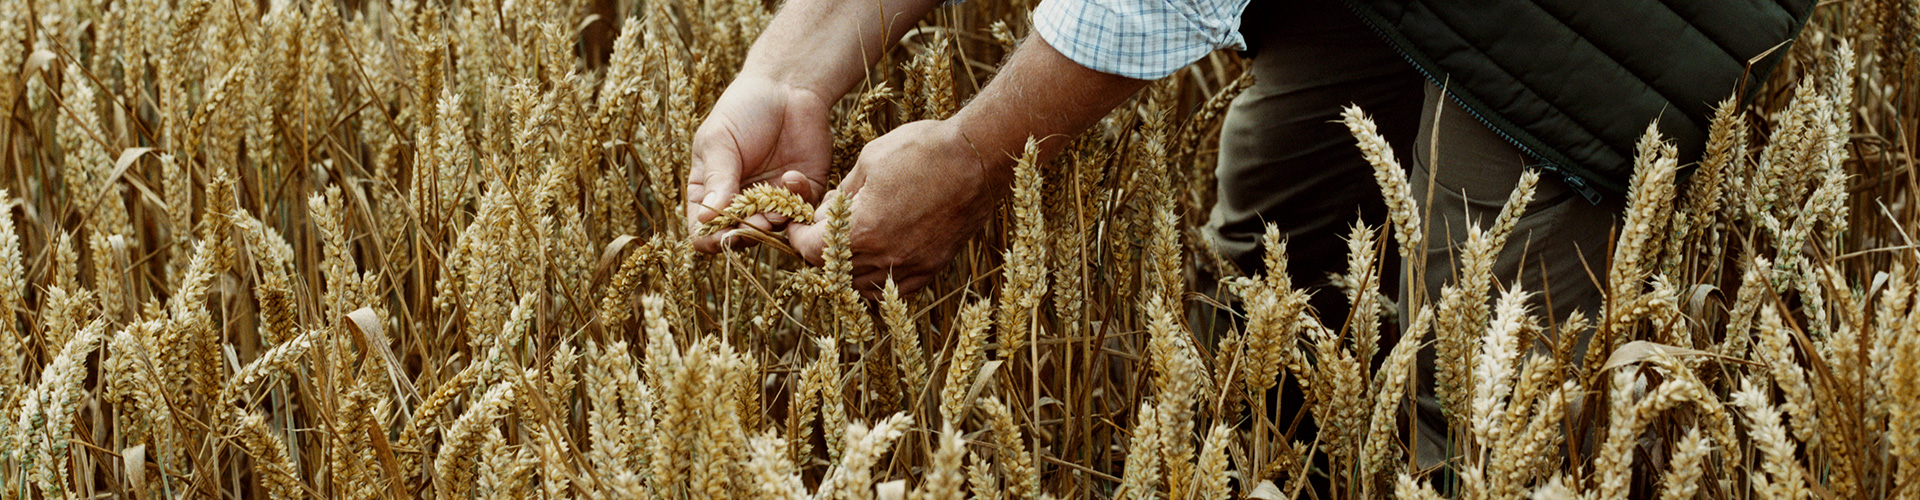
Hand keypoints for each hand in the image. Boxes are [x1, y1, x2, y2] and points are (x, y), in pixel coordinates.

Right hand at [686, 74, 834, 252]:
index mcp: (710, 192)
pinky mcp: (804, 193)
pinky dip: (798, 200)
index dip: (712, 238)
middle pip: (738, 238)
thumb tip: (708, 219)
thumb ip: (718, 179)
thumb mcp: (720, 141)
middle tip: (757, 218)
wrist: (787, 87)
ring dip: (774, 220)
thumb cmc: (743, 109)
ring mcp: (772, 201)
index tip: (725, 229)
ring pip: (772, 232)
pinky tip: (793, 175)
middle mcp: (740, 203)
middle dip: (748, 232)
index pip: (703, 232)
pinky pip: (802, 214)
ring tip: (775, 201)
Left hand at [788, 120, 1012, 292]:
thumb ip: (840, 195)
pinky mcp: (931, 267)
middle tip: (821, 227)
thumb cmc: (923, 151)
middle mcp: (885, 257)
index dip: (797, 234)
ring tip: (848, 241)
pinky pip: (893, 288)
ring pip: (861, 285)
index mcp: (862, 230)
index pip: (811, 249)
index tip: (797, 222)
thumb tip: (825, 213)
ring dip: (847, 267)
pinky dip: (878, 277)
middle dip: (820, 248)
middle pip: (833, 270)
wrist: (977, 158)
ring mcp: (911, 266)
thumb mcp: (868, 161)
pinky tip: (877, 256)